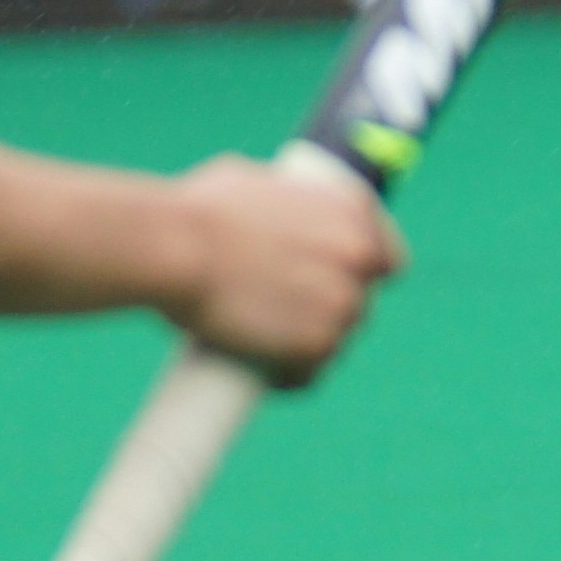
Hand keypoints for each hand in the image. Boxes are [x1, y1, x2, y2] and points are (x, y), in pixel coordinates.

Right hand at [167, 150, 400, 386]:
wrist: (177, 249)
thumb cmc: (199, 211)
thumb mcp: (254, 181)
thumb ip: (280, 201)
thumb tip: (272, 206)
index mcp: (353, 210)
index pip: (384, 258)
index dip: (358, 276)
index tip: (333, 286)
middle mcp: (360, 256)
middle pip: (358, 301)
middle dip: (327, 311)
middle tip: (284, 317)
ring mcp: (343, 303)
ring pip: (337, 341)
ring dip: (309, 347)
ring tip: (270, 351)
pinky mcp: (317, 345)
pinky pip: (311, 373)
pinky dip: (291, 378)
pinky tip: (268, 377)